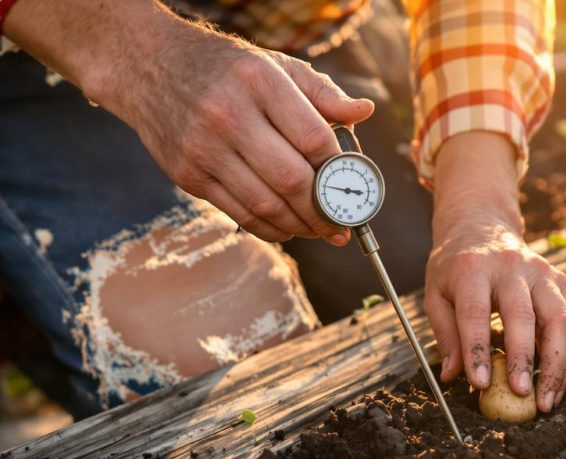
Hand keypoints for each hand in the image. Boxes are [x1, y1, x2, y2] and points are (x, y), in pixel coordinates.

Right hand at [6, 1, 370, 243]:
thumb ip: (322, 93)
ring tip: (322, 231)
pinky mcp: (186, 175)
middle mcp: (229, 115)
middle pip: (292, 179)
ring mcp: (203, 148)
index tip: (355, 185)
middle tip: (344, 224)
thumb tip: (364, 112)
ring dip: (301, 226)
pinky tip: (290, 228)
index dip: (340, 169)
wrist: (146, 65)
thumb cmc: (226, 68)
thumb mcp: (276, 65)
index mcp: (259, 82)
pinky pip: (239, 213)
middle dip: (325, 210)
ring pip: (266, 204)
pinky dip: (271, 228)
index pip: (314, 139)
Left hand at [425, 133, 565, 412]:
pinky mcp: (561, 281)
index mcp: (472, 269)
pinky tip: (556, 383)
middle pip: (524, 316)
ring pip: (560, 320)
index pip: (476, 313)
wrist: (483, 226)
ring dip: (557, 365)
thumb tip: (451, 376)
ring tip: (546, 400)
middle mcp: (511, 267)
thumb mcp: (436, 294)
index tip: (480, 384)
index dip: (478, 350)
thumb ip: (445, 334)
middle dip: (524, 360)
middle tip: (521, 395)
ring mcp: (542, 272)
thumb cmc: (455, 267)